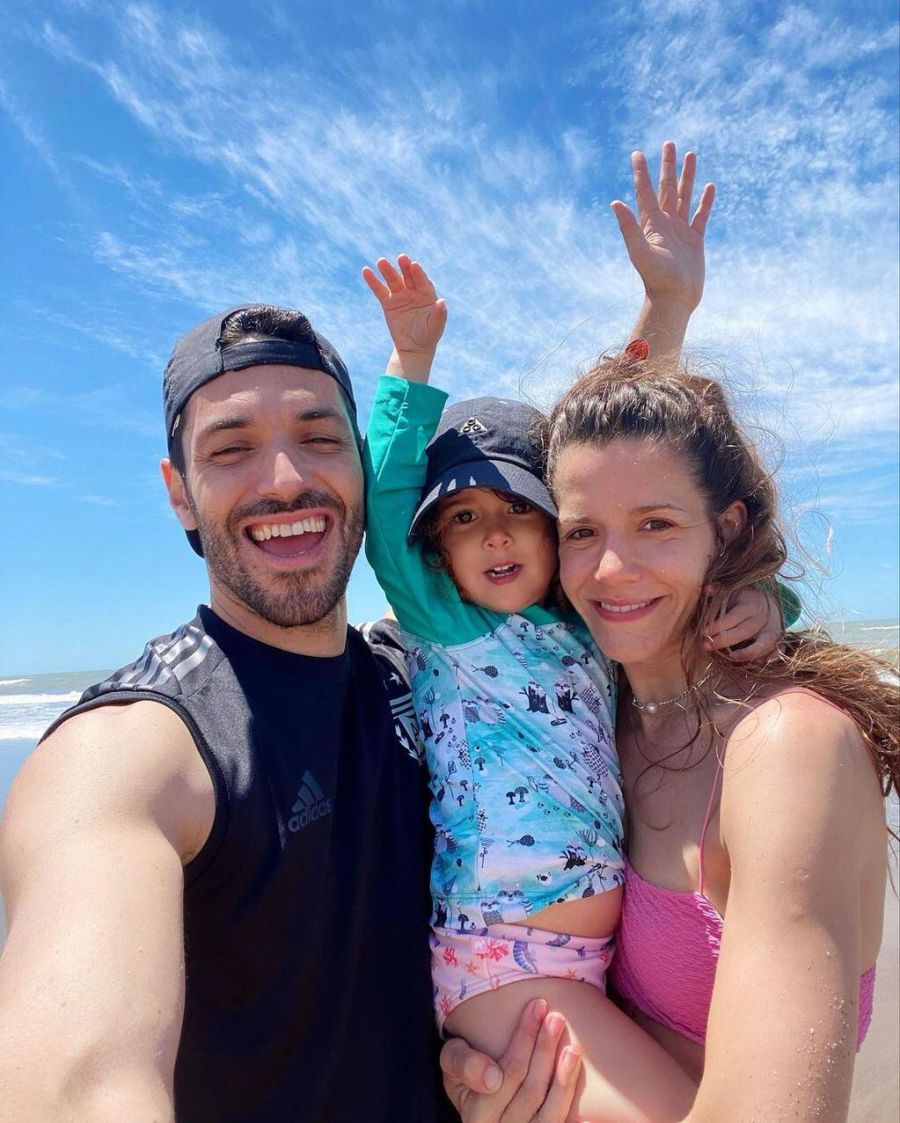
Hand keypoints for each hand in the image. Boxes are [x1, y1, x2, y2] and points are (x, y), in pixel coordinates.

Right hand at [362, 254, 446, 380]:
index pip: (422, 281)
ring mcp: (400, 296)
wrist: (413, 347)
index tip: (414, 265)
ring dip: (387, 271)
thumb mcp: (435, 326)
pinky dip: (373, 281)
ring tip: (381, 261)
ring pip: (393, 280)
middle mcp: (414, 291)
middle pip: (408, 276)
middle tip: (401, 258)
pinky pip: (380, 290)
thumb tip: (442, 302)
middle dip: (404, 267)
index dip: (418, 273)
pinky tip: (366, 271)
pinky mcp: (388, 303)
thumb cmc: (428, 335)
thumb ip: (439, 314)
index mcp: (427, 294)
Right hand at [441, 999, 582, 1122]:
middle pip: (531, 1090)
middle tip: (557, 1018)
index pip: (508, 1072)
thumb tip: (492, 1077)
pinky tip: (592, 1113)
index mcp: (477, 1115)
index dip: (524, 1038)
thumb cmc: (467, 1076)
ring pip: (551, 1115)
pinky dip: (576, 1121)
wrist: (479, 1109)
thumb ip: (462, 1063)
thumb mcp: (452, 1063)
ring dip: (564, 1080)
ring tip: (573, 1049)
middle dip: (545, 1050)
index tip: (538, 1006)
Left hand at [611, 141, 714, 312]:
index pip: (645, 191)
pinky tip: (709, 187)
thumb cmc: (656, 278)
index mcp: (651, 224)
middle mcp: (665, 223)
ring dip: (688, 176)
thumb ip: (628, 227)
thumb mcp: (640, 250)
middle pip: (667, 187)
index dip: (641, 172)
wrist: (674, 299)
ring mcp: (681, 230)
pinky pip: (701, 215)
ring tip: (691, 155)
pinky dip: (705, 201)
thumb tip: (614, 202)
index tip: (637, 153)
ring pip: (685, 196)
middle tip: (669, 143)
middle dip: (668, 166)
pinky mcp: (695, 240)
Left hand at [705, 585, 781, 661]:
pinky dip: (769, 658)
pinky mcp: (778, 641)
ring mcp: (772, 630)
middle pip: (744, 631)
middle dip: (725, 640)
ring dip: (747, 653)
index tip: (703, 632)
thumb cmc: (744, 600)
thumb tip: (705, 590)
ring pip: (763, 644)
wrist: (770, 604)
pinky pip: (776, 652)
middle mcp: (763, 618)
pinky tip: (756, 664)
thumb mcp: (733, 592)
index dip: (718, 626)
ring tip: (730, 657)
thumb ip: (719, 591)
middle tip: (707, 646)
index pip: (733, 617)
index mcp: (751, 604)